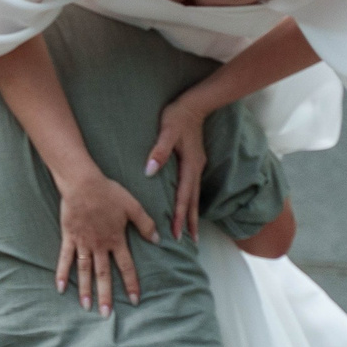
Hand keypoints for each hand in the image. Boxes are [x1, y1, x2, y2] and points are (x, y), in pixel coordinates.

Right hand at [54, 172, 157, 316]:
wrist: (82, 183)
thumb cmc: (108, 192)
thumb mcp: (133, 206)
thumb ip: (145, 224)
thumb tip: (157, 239)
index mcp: (116, 239)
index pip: (126, 267)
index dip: (131, 284)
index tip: (134, 300)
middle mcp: (99, 246)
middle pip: (103, 275)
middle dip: (105, 295)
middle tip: (106, 314)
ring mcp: (82, 243)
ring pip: (84, 271)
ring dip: (85, 290)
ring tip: (86, 307)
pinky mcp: (69, 237)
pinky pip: (65, 258)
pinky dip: (62, 273)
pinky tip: (60, 288)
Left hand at [144, 94, 211, 239]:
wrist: (194, 104)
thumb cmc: (178, 116)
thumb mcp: (167, 131)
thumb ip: (159, 152)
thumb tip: (149, 172)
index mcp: (190, 165)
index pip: (184, 197)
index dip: (180, 216)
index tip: (177, 233)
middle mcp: (196, 169)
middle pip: (193, 201)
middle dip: (190, 222)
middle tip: (189, 242)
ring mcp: (197, 166)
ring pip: (195, 196)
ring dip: (193, 214)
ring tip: (192, 232)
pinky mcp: (194, 163)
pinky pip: (192, 188)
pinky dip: (191, 202)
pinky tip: (188, 208)